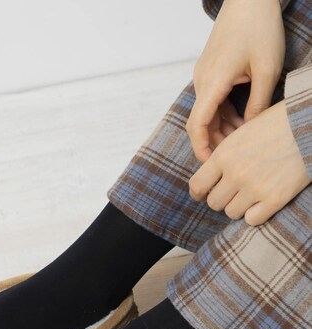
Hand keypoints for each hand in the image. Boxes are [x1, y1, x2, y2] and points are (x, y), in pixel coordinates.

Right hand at [187, 0, 284, 161]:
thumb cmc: (259, 27)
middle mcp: (202, 81)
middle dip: (215, 142)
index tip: (210, 165)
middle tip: (234, 157)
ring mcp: (204, 76)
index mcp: (212, 82)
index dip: (201, 148)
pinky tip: (241, 120)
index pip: (197, 125)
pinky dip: (223, 114)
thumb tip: (249, 131)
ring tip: (243, 139)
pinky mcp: (210, 72)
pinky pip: (212, 100)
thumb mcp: (267, 70)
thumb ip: (257, 104)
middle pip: (201, 122)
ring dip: (222, 128)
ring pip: (207, 113)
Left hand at [188, 101, 310, 225]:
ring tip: (251, 193)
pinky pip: (251, 220)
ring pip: (231, 213)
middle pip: (214, 202)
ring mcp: (255, 188)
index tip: (203, 194)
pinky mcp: (275, 199)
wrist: (311, 125)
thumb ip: (224, 156)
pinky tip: (262, 202)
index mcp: (224, 155)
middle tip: (234, 190)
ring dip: (239, 206)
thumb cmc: (278, 124)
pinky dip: (255, 214)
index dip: (199, 193)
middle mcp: (236, 173)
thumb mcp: (243, 132)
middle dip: (222, 198)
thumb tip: (210, 178)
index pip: (197, 185)